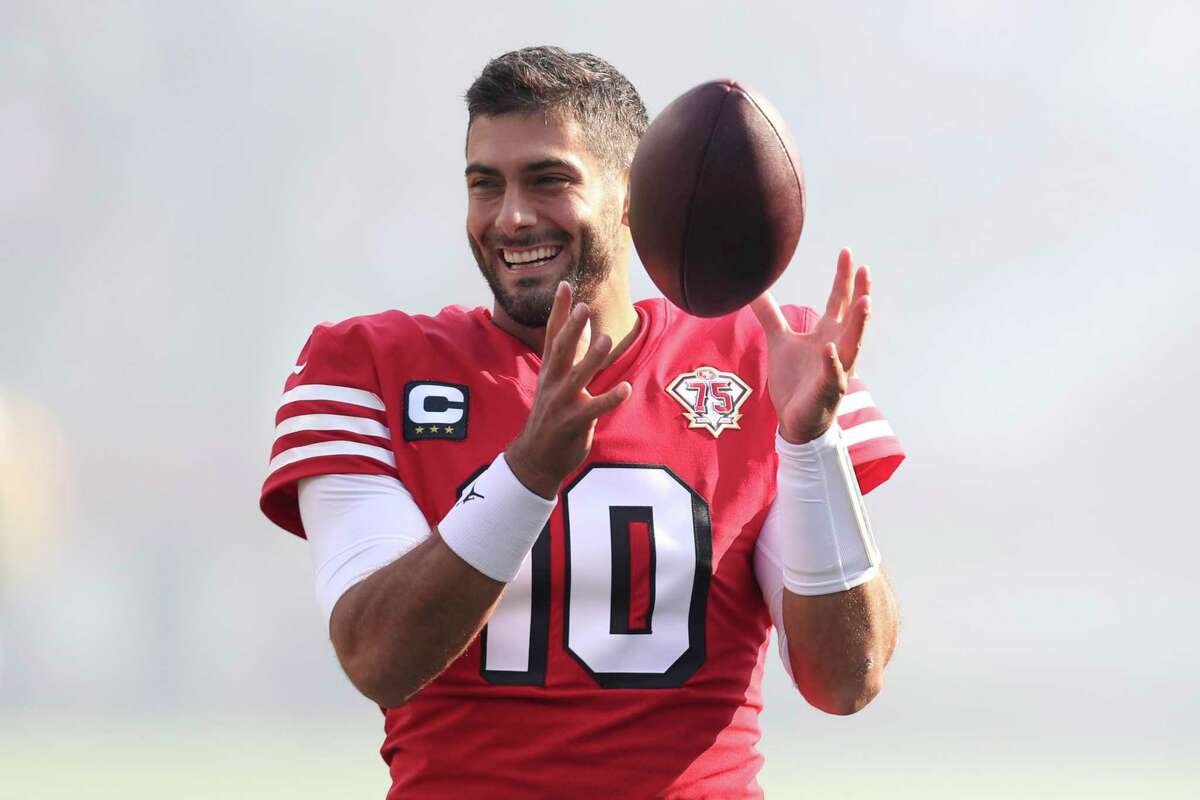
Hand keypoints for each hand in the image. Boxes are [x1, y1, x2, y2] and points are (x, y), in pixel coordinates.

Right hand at [506, 282, 632, 497]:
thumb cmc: (551, 415)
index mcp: (549, 370)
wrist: (535, 458)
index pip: (553, 335)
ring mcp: (561, 403)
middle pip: (562, 350)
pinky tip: (625, 389)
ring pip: (578, 377)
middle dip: (572, 328)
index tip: (565, 285)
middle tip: (583, 307)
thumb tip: (581, 321)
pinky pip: (594, 409)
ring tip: (607, 339)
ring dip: (593, 358)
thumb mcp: (555, 380)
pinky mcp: (573, 422)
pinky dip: (610, 399)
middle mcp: (552, 383)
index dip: (559, 311)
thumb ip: (571, 351)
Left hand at [751, 248, 870, 443]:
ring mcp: (837, 369)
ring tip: (865, 301)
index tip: (847, 253)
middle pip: (852, 316)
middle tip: (865, 269)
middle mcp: (838, 347)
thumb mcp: (780, 339)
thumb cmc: (795, 379)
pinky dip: (831, 362)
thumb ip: (769, 313)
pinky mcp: (828, 390)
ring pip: (852, 344)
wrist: (796, 420)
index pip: (839, 300)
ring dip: (859, 324)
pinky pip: (833, 374)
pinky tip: (829, 347)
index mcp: (828, 333)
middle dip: (860, 293)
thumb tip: (753, 288)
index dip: (844, 277)